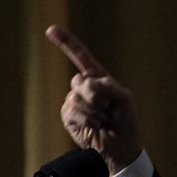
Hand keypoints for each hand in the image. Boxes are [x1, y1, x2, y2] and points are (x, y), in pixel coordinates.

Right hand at [46, 26, 141, 171]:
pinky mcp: (68, 116)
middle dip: (97, 96)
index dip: (66, 42)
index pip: (80, 56)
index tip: (51, 29)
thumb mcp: (125, 98)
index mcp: (98, 78)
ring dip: (94, 111)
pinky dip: (87, 118)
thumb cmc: (125, 122)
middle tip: (108, 109)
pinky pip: (72, 110)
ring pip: (76, 97)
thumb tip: (89, 84)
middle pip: (81, 81)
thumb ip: (109, 85)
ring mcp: (74, 101)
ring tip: (103, 120)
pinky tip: (95, 125)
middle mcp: (84, 87)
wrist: (121, 146)